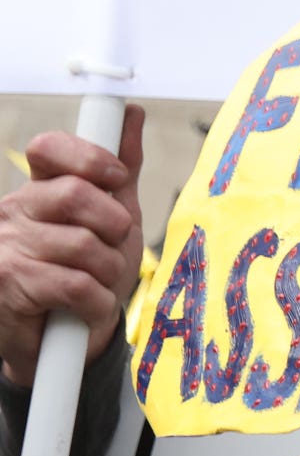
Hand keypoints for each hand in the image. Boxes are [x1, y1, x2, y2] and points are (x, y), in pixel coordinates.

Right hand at [0, 104, 144, 384]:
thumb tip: (132, 114)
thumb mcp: (111, 215)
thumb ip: (121, 167)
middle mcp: (13, 212)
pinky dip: (98, 301)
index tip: (117, 178)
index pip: (48, 147)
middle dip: (114, 223)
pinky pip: (75, 284)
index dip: (89, 157)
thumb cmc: (87, 270)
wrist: (62, 341)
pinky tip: (89, 306)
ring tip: (101, 282)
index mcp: (37, 189)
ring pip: (81, 244)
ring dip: (108, 270)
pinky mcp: (9, 285)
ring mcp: (6, 248)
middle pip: (75, 194)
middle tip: (115, 244)